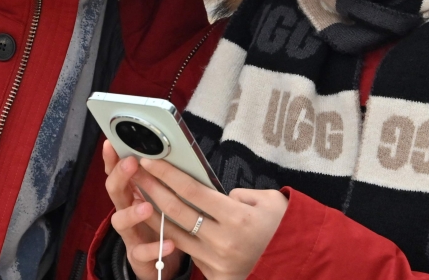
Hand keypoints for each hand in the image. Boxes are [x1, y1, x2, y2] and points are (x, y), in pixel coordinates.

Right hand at [103, 141, 184, 279]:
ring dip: (131, 213)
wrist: (159, 263)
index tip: (111, 143)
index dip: (112, 159)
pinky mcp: (138, 257)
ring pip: (120, 222)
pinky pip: (142, 253)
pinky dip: (154, 248)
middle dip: (120, 176)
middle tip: (130, 163)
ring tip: (145, 206)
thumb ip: (160, 179)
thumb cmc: (161, 224)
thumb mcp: (159, 198)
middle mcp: (126, 212)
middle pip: (115, 192)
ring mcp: (130, 235)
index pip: (117, 173)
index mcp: (132, 195)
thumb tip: (172, 152)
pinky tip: (169, 243)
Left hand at [131, 157, 287, 279]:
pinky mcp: (214, 275)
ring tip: (138, 194)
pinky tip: (157, 220)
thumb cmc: (282, 226)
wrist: (294, 263)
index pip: (193, 191)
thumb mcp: (267, 201)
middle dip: (152, 188)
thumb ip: (237, 194)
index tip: (149, 160)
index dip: (168, 175)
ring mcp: (217, 261)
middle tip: (134, 171)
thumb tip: (213, 195)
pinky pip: (188, 251)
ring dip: (153, 212)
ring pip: (175, 233)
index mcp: (238, 218)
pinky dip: (170, 234)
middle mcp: (224, 241)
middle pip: (177, 211)